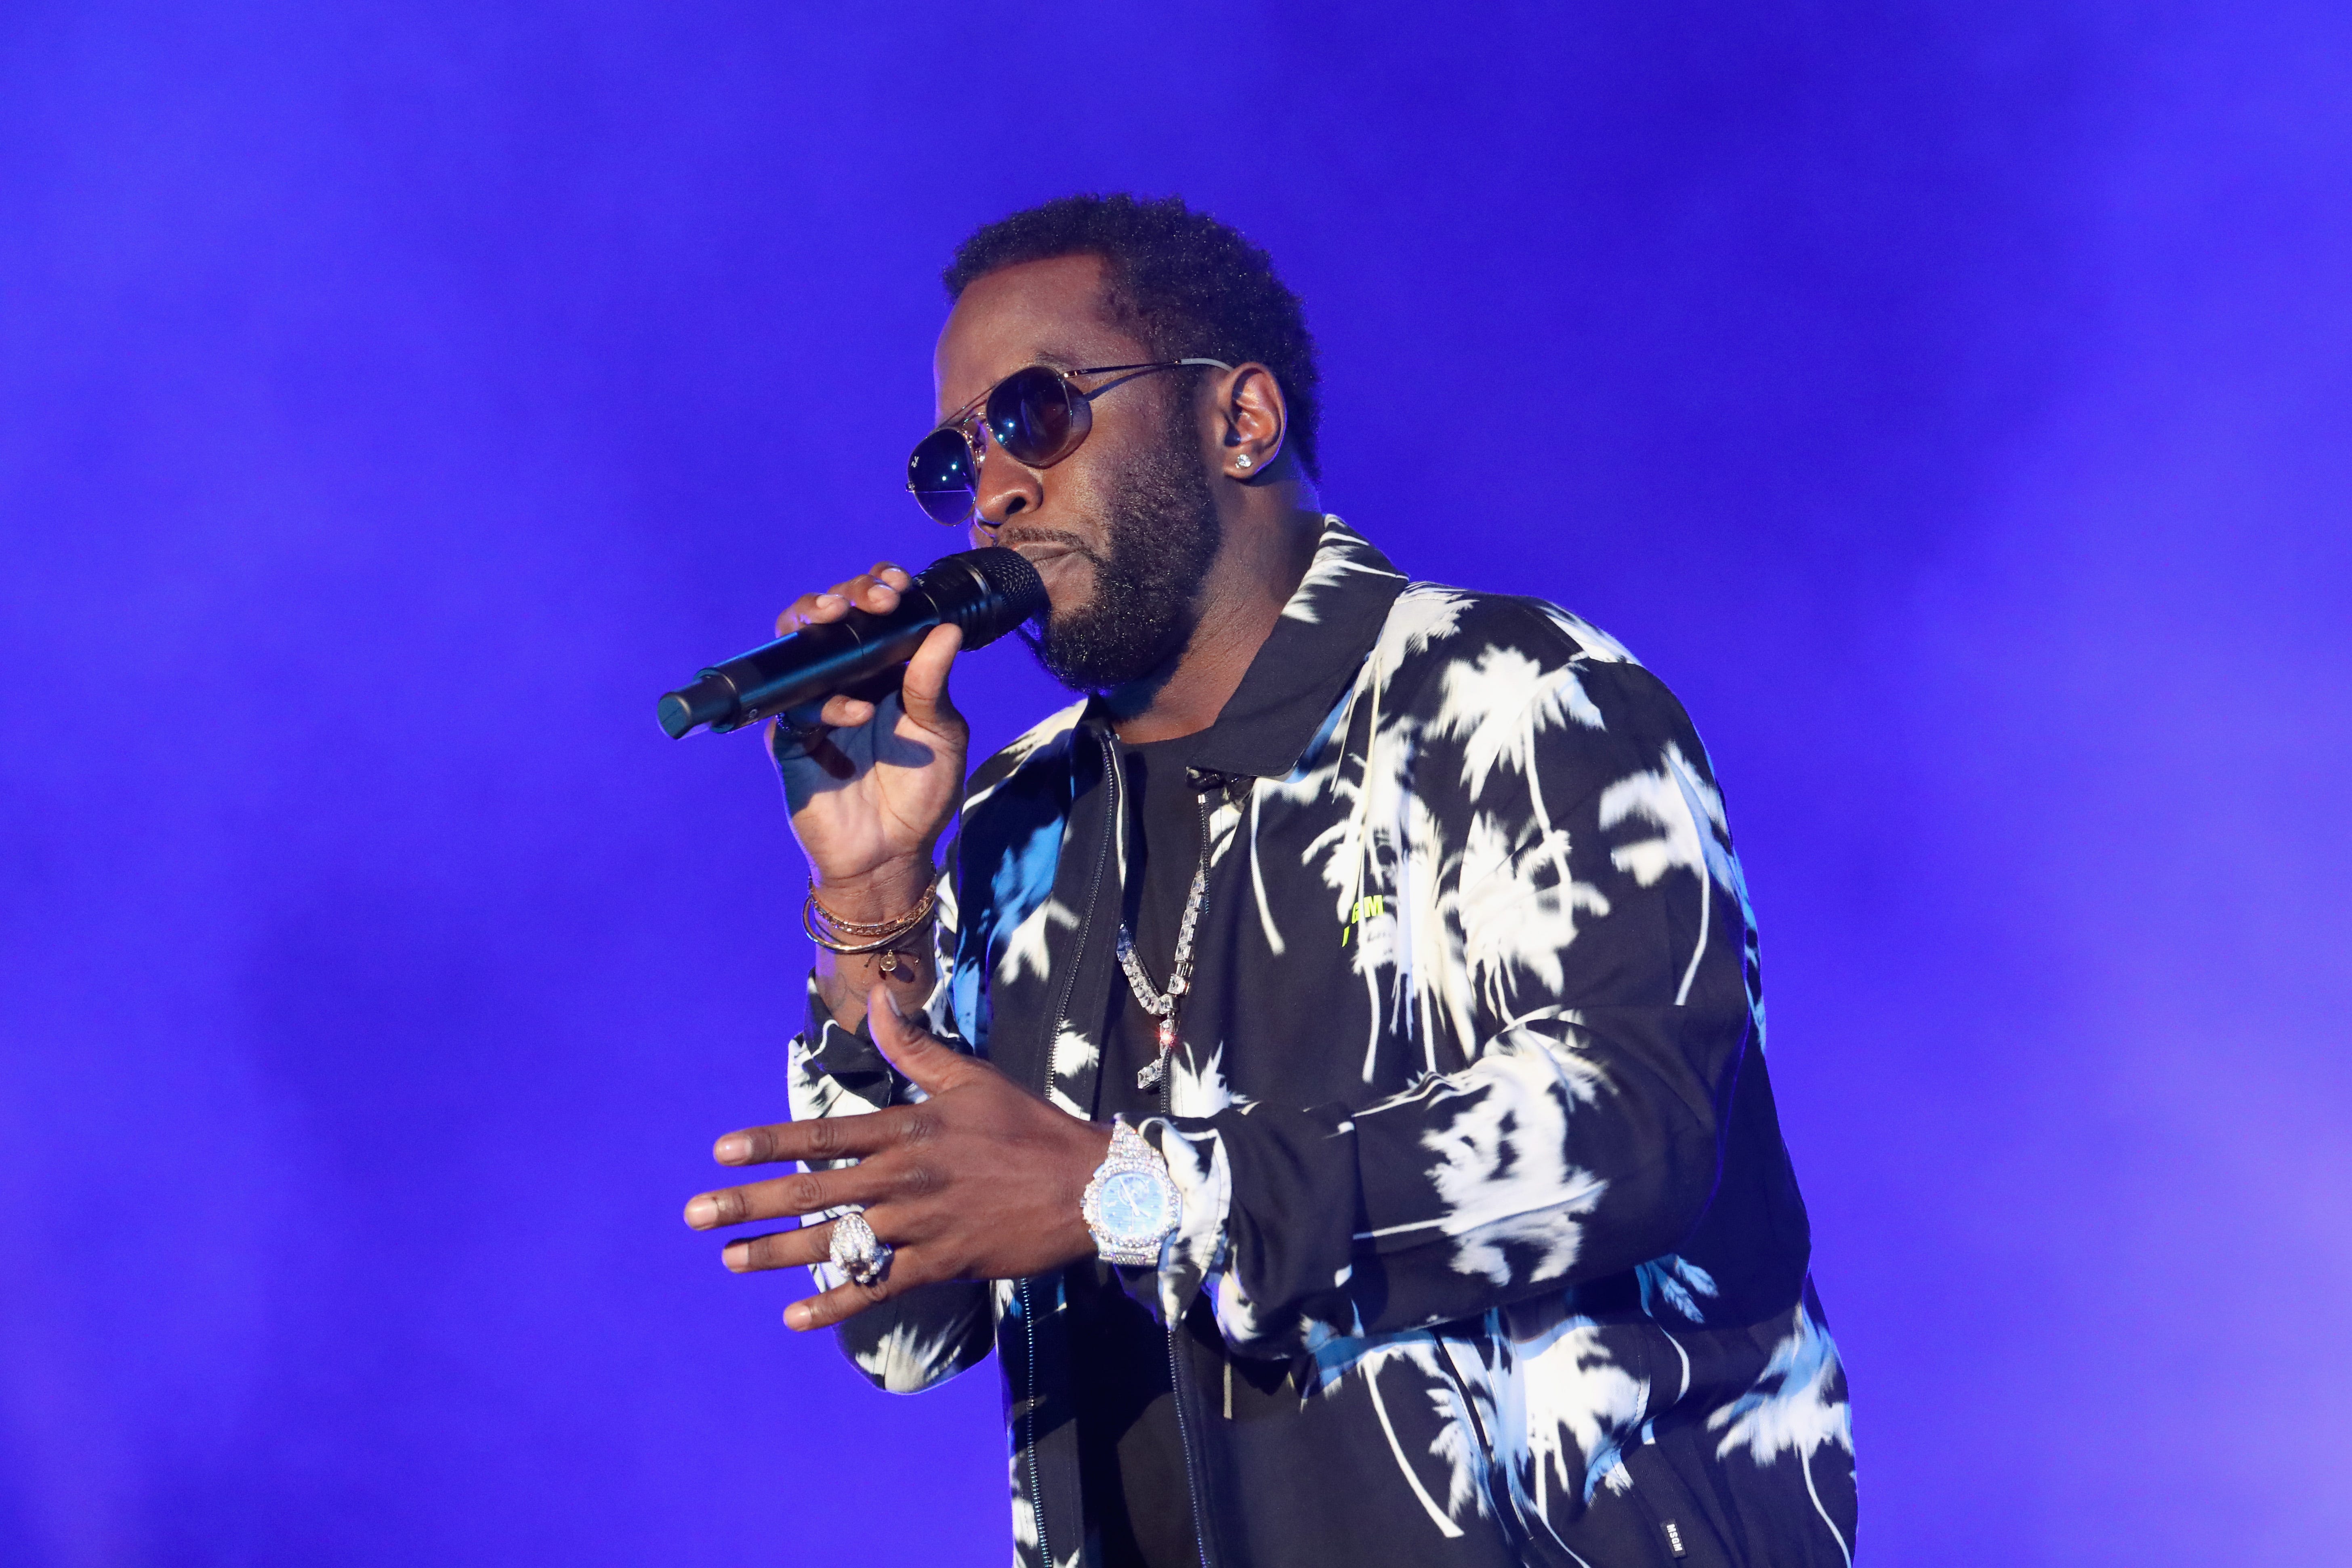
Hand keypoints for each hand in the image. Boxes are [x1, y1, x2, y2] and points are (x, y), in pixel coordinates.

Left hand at [683, 985, 1114, 1330]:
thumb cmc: (1029, 1128)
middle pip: (814, 1191)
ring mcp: (921, 1223)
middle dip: (751, 1202)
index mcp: (909, 1130)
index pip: (825, 1135)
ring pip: (837, 1241)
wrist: (1088, 1186)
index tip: (722, 1152)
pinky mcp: (943, 1262)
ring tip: (730, 1259)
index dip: (770, 1142)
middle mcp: (905, 1177)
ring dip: (778, 1253)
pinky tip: (795, 1316)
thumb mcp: (972, 1078)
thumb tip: (879, 997)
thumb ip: (915, 1046)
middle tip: (697, 1214)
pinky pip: (879, 1286)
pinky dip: (837, 1303)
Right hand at [771, 563, 967, 917]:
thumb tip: (943, 628)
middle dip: (847, 594)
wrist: (892, 854)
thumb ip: (934, 684)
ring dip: (813, 622)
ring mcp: (813, 705)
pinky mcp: (791, 739)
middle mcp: (844, 678)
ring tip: (840, 616)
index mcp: (883, 669)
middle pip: (829, 617)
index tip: (898, 584)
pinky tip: (855, 714)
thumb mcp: (942, 734)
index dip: (878, 587)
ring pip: (797, 646)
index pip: (872, 613)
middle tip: (874, 599)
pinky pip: (794, 706)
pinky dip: (826, 703)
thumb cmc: (921, 793)